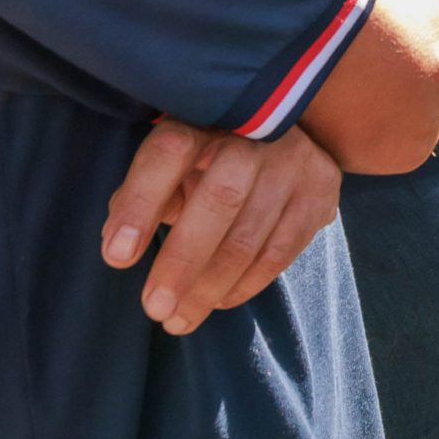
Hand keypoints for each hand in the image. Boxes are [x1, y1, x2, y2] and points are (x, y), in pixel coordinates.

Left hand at [102, 118, 343, 333]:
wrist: (280, 137)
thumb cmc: (206, 159)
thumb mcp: (170, 165)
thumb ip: (141, 197)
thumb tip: (118, 246)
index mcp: (202, 120)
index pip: (168, 154)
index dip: (141, 204)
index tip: (118, 257)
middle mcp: (253, 135)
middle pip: (218, 199)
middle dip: (183, 261)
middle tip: (154, 308)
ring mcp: (293, 161)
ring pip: (250, 236)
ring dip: (210, 288)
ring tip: (179, 319)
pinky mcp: (320, 190)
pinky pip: (280, 252)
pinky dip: (245, 285)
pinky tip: (218, 301)